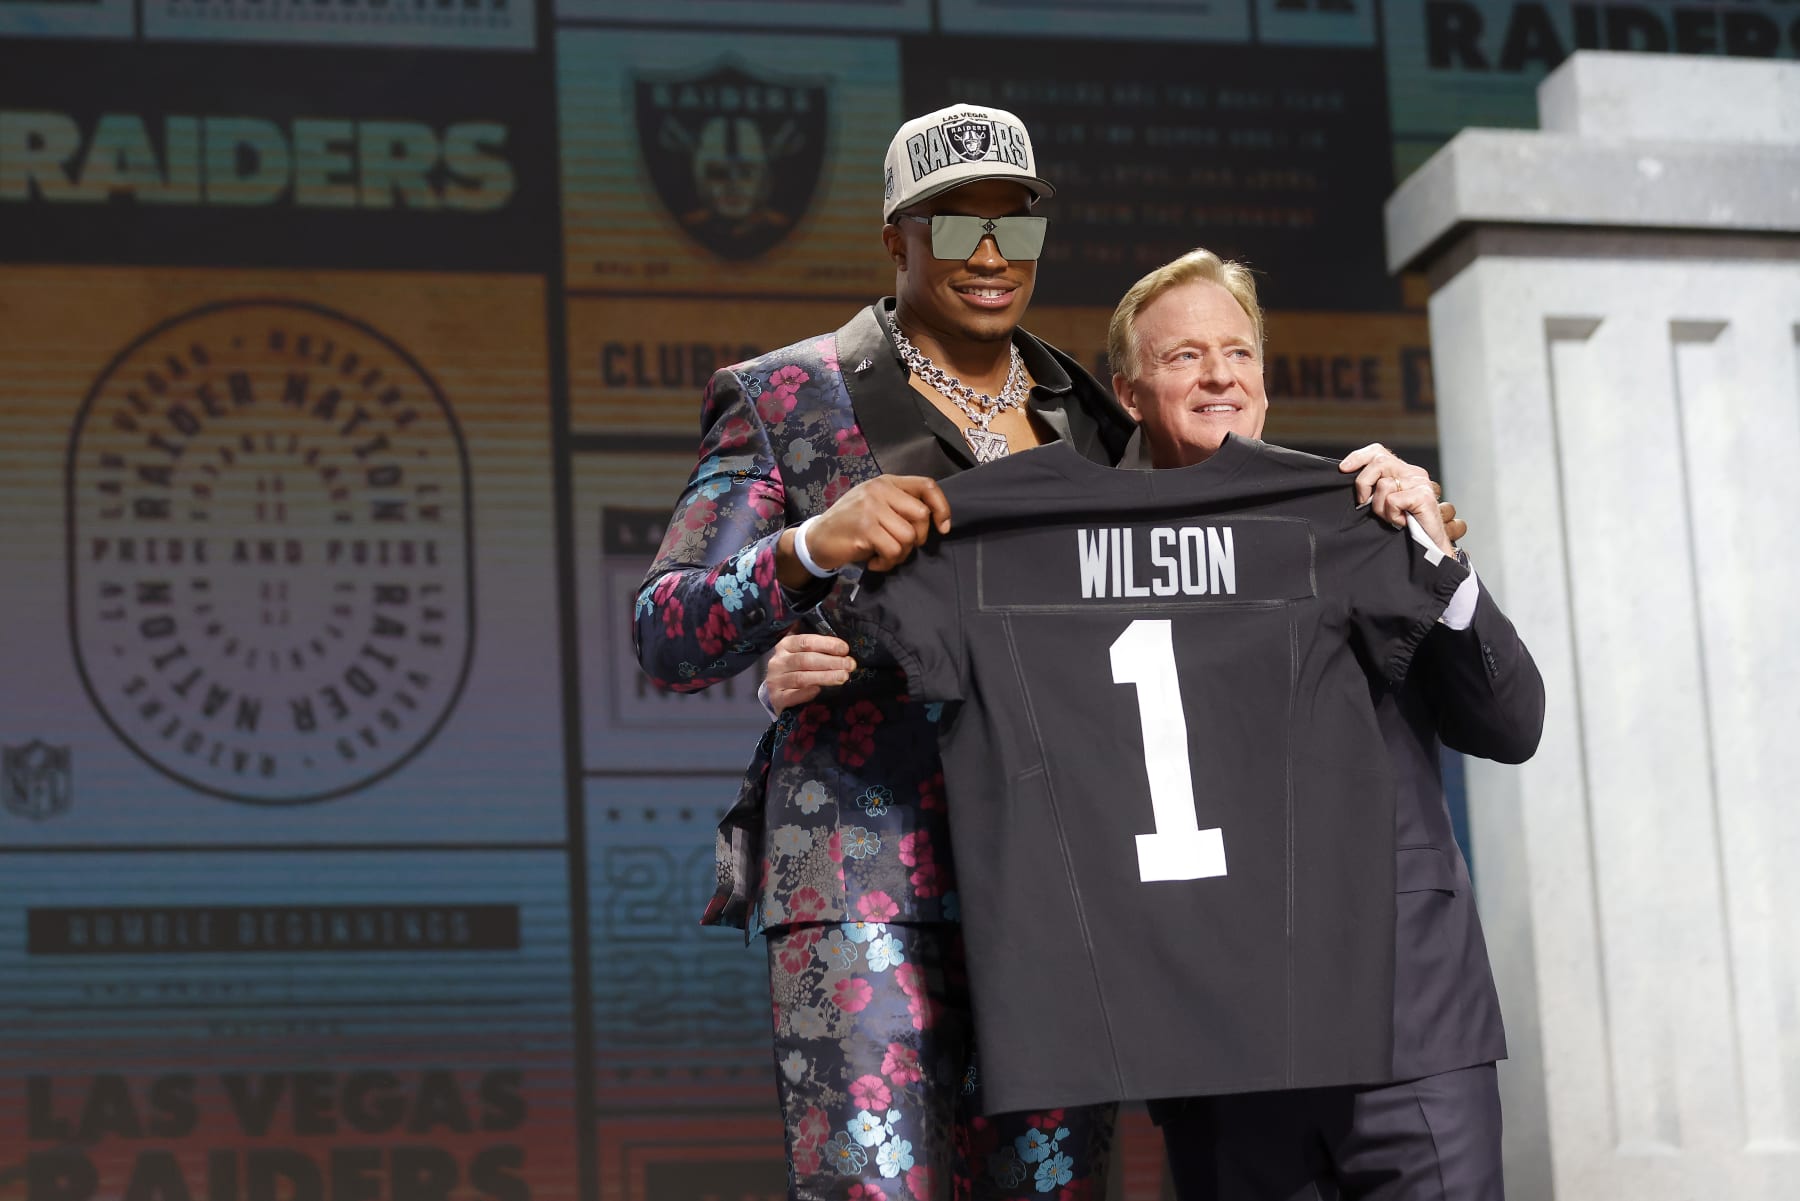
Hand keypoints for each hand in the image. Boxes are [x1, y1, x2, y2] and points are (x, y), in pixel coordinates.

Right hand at [765, 633, 855, 713]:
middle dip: (831, 662)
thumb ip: (814, 646)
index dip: (827, 644)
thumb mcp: (797, 653)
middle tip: (849, 665)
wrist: (773, 693)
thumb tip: (840, 644)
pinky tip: (819, 691)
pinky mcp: (776, 698)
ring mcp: (775, 681)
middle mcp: (778, 662)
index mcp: (785, 646)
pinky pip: (793, 696)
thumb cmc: (792, 670)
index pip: (807, 642)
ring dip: (825, 677)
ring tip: (843, 677)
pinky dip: (807, 693)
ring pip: (802, 678)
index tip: (845, 649)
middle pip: (806, 660)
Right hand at [777, 475, 951, 586]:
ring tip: (883, 555)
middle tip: (901, 547)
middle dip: (918, 538)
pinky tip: (873, 561)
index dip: (942, 507)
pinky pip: (893, 551)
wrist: (816, 539)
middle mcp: (879, 490)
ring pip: (908, 537)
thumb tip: (934, 520)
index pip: (927, 486)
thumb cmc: (850, 524)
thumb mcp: (875, 505)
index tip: (943, 527)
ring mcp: (871, 508)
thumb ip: (900, 505)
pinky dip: (886, 563)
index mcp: (886, 482)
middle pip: (922, 515)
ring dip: (900, 555)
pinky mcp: (864, 529)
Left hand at [1339, 443, 1460, 556]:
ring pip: (1383, 485)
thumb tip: (1348, 477)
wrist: (1430, 547)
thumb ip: (1374, 487)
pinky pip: (1393, 500)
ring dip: (1381, 508)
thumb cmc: (1405, 528)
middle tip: (1366, 503)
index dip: (1359, 457)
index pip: (1378, 451)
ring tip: (1393, 517)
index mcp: (1403, 471)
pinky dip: (1392, 515)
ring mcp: (1420, 483)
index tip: (1343, 469)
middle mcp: (1413, 473)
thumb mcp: (1383, 503)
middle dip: (1364, 484)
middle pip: (1378, 462)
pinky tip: (1402, 522)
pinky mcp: (1423, 495)